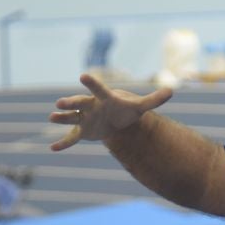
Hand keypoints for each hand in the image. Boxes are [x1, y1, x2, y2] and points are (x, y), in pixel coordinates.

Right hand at [48, 73, 172, 151]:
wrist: (116, 120)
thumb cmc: (127, 110)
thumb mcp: (141, 107)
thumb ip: (154, 99)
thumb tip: (172, 90)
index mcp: (104, 99)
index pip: (98, 89)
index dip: (92, 84)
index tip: (83, 76)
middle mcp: (91, 106)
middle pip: (79, 103)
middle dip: (69, 102)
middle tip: (60, 102)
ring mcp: (84, 119)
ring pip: (71, 118)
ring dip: (61, 118)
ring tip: (51, 117)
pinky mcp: (82, 131)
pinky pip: (71, 138)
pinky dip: (63, 143)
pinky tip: (53, 149)